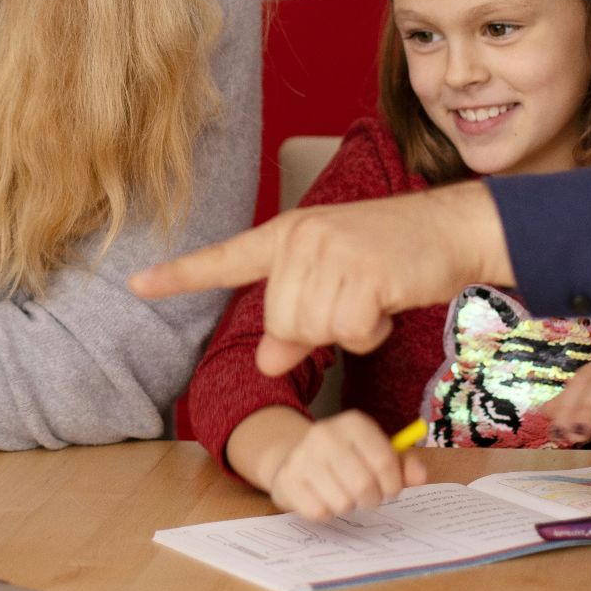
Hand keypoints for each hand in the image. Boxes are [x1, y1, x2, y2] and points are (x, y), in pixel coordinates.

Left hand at [130, 183, 512, 375]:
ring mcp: (330, 250)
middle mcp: (301, 236)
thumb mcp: (338, 284)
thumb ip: (298, 323)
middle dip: (319, 330)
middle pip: (282, 322)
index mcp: (288, 234)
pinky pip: (349, 331)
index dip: (179, 276)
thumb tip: (265, 362)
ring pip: (312, 330)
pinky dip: (371, 332)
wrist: (453, 227)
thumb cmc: (395, 257)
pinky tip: (388, 301)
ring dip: (349, 330)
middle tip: (356, 299)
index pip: (225, 259)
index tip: (137, 285)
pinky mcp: (363, 270)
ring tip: (374, 296)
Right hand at [267, 411, 428, 522]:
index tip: (391, 490)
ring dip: (349, 506)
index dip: (394, 484)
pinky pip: (319, 512)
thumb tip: (420, 477)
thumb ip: (404, 465)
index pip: (385, 461)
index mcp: (354, 423)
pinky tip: (324, 499)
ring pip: (342, 502)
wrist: (295, 457)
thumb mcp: (377, 452)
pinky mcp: (287, 480)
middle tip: (369, 498)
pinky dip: (327, 513)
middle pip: (364, 485)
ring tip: (344, 495)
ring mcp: (302, 457)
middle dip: (372, 500)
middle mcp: (325, 434)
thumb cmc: (347, 458)